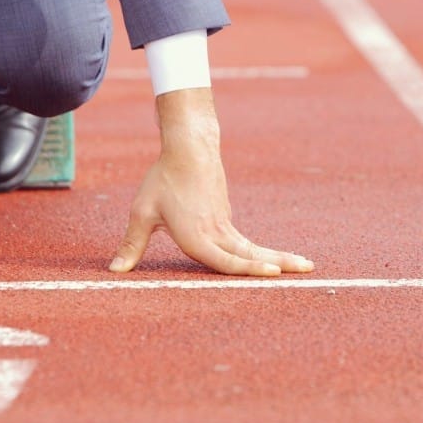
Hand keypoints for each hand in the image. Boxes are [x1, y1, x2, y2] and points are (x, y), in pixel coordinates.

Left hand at [108, 88, 313, 275]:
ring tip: (306, 265)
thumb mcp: (142, 213)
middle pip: (251, 255)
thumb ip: (131, 244)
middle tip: (309, 269)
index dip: (249, 270)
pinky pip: (247, 243)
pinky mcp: (226, 219)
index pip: (227, 261)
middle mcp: (215, 234)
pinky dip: (263, 254)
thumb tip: (113, 271)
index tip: (274, 272)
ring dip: (280, 258)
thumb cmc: (163, 181)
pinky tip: (275, 261)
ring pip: (254, 248)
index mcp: (196, 236)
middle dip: (280, 264)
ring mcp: (224, 226)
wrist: (188, 149)